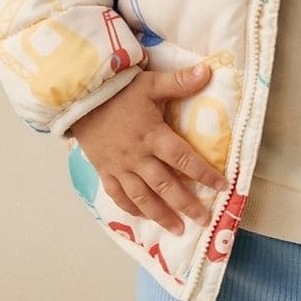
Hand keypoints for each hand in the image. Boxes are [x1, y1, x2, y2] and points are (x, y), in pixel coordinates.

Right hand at [71, 63, 227, 235]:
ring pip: (142, 197)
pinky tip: (143, 216)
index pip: (183, 158)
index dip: (203, 173)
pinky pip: (118, 195)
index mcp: (153, 135)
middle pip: (165, 186)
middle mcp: (137, 156)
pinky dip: (131, 208)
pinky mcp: (104, 170)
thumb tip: (208, 71)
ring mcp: (119, 167)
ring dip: (161, 215)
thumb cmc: (118, 90)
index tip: (221, 186)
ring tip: (178, 229)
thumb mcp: (150, 83)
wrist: (79, 98)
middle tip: (204, 220)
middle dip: (186, 204)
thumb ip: (179, 81)